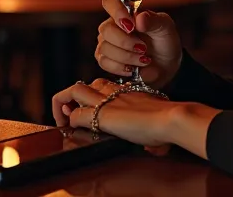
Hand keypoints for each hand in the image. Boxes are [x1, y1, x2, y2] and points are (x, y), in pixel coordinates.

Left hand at [52, 78, 180, 148]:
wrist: (170, 118)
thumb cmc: (170, 121)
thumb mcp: (160, 121)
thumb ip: (155, 129)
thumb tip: (158, 148)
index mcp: (129, 91)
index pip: (104, 85)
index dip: (93, 95)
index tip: (92, 108)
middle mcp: (115, 91)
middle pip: (87, 83)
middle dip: (74, 96)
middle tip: (70, 112)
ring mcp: (107, 101)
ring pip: (74, 90)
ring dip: (64, 104)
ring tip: (62, 119)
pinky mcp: (101, 115)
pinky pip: (76, 116)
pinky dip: (71, 123)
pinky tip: (72, 131)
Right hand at [95, 0, 181, 87]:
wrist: (167, 65)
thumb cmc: (165, 41)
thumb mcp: (166, 28)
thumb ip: (154, 20)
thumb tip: (140, 18)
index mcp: (126, 12)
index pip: (110, 3)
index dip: (116, 12)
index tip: (131, 25)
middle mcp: (113, 26)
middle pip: (106, 30)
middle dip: (125, 42)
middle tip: (143, 48)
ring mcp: (107, 43)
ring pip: (105, 48)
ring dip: (127, 57)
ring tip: (144, 59)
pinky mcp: (106, 60)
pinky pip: (104, 62)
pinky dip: (121, 67)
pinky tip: (133, 68)